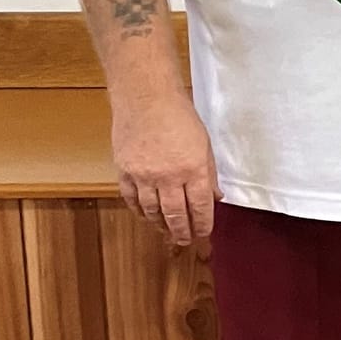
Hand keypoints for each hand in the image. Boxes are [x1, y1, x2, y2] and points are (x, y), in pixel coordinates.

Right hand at [109, 90, 218, 249]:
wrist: (146, 98)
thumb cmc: (179, 116)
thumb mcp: (204, 144)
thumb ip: (209, 173)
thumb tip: (215, 197)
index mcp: (194, 169)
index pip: (200, 207)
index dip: (202, 224)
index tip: (203, 233)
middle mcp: (169, 177)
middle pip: (175, 215)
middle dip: (182, 232)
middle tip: (184, 241)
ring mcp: (144, 175)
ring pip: (152, 211)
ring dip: (160, 224)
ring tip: (167, 231)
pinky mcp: (125, 171)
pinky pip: (131, 199)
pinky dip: (139, 211)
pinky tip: (146, 216)